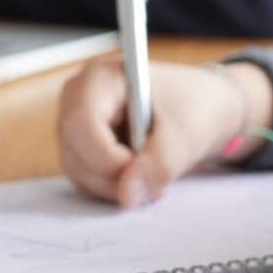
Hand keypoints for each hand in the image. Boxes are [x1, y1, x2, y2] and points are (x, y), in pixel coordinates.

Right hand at [55, 57, 272, 207]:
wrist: (199, 106)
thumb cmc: (192, 107)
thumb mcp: (185, 135)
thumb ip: (159, 164)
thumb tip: (128, 195)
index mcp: (103, 77)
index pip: (81, 121)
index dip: (105, 156)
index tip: (139, 171)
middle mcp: (79, 95)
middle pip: (74, 148)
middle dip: (112, 177)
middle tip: (152, 186)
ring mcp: (75, 120)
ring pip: (76, 168)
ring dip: (113, 186)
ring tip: (151, 182)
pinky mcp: (79, 143)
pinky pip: (83, 175)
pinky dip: (110, 187)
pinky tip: (139, 179)